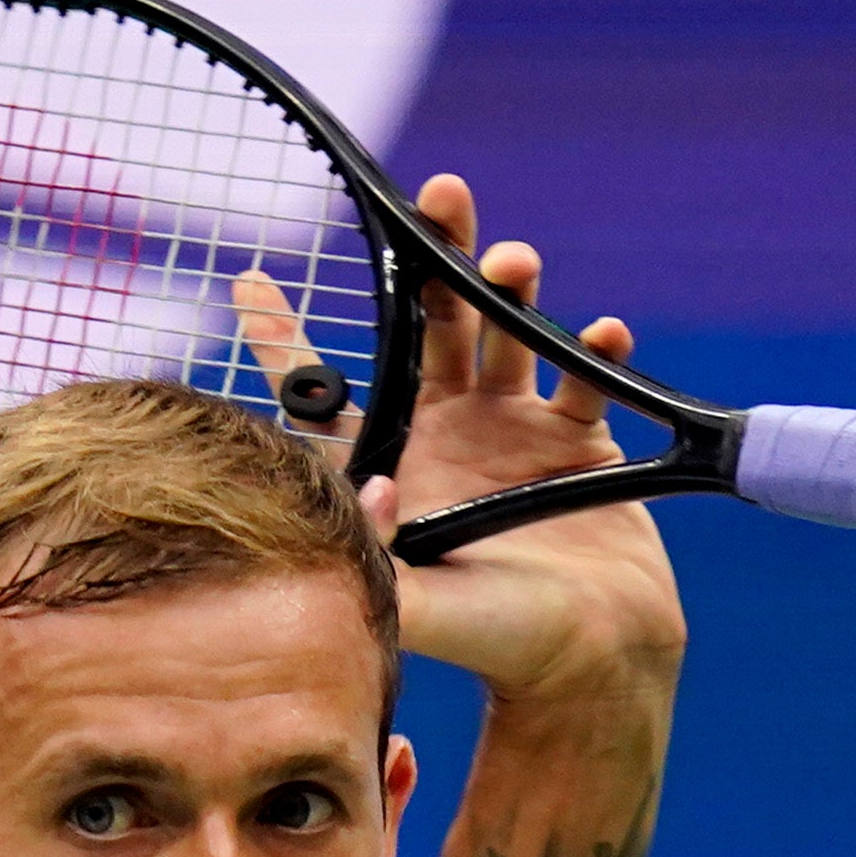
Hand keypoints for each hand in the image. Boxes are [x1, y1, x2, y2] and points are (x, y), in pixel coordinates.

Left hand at [233, 175, 685, 709]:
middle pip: (430, 328)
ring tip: (517, 263)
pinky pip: (588, 381)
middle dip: (437, 260)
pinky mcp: (578, 441)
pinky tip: (604, 332)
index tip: (250, 280)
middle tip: (443, 194)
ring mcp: (511, 431)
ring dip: (511, 292)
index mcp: (388, 467)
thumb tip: (365, 494)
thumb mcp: (419, 609)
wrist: (588, 662)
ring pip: (506, 335)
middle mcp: (442, 436)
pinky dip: (598, 353)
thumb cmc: (491, 644)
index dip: (287, 340)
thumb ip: (381, 557)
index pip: (324, 397)